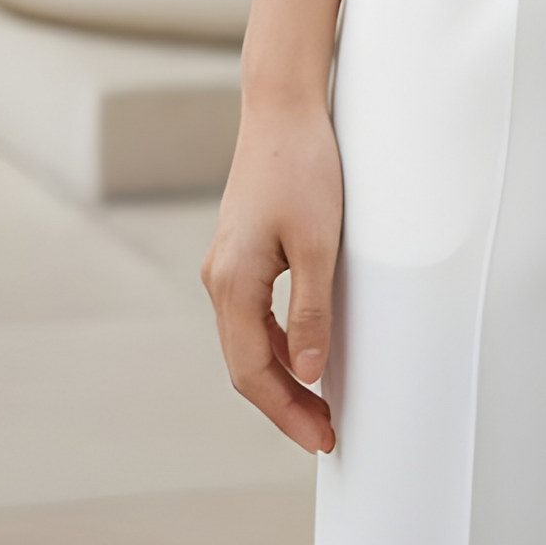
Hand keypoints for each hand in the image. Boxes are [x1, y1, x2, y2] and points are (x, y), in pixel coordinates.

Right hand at [201, 95, 343, 453]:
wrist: (282, 107)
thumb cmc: (303, 166)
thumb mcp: (319, 242)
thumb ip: (311, 311)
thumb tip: (309, 372)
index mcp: (231, 284)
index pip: (252, 373)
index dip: (286, 412)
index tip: (322, 438)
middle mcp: (219, 280)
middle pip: (247, 364)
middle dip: (285, 404)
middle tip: (326, 432)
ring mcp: (226, 266)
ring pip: (248, 341)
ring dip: (282, 376)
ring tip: (320, 403)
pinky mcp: (241, 252)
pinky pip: (254, 316)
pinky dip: (278, 343)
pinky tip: (305, 352)